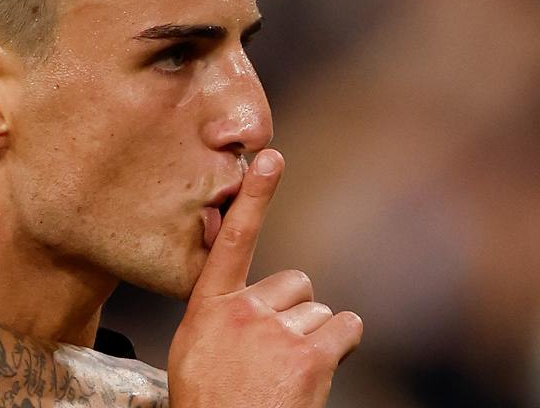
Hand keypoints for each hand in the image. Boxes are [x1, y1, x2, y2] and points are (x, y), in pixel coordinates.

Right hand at [167, 149, 362, 407]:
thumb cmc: (210, 400)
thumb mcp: (194, 347)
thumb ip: (218, 310)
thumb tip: (243, 291)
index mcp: (208, 306)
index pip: (232, 239)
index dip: (255, 196)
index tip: (271, 157)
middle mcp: (242, 311)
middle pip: (294, 284)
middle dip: (294, 312)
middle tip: (274, 352)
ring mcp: (277, 333)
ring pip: (320, 311)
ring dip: (314, 337)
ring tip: (287, 372)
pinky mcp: (310, 357)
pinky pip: (346, 328)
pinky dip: (342, 345)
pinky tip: (319, 369)